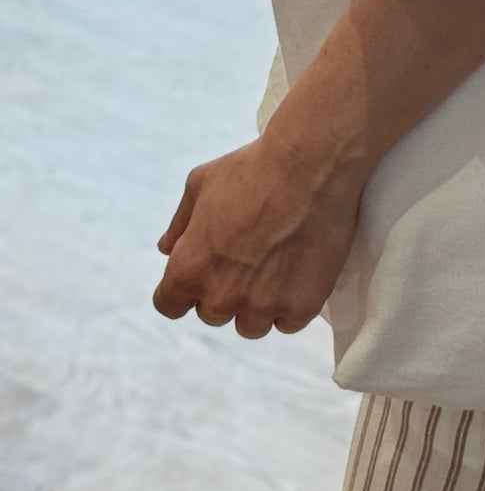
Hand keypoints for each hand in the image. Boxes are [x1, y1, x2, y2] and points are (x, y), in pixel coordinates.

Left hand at [152, 136, 368, 341]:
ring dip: (258, 305)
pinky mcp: (302, 306)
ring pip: (252, 326)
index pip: (169, 305)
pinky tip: (299, 274)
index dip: (183, 290)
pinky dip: (292, 304)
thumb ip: (179, 224)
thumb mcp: (200, 185)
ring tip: (276, 269)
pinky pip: (288, 322)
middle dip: (224, 292)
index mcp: (187, 270)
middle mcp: (221, 296)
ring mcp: (263, 305)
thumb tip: (166, 249)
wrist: (311, 164)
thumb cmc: (252, 168)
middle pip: (212, 315)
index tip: (203, 274)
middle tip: (248, 260)